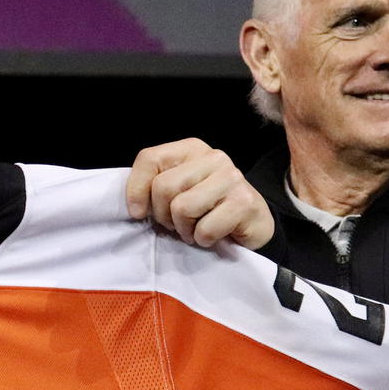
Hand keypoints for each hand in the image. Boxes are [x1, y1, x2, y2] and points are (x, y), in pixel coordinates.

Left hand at [124, 138, 273, 248]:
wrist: (253, 224)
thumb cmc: (208, 209)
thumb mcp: (179, 191)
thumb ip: (156, 187)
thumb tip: (135, 207)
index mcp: (192, 149)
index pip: (150, 158)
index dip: (136, 189)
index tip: (138, 213)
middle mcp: (213, 157)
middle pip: (163, 187)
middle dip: (163, 215)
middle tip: (177, 224)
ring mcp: (231, 178)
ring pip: (182, 208)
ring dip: (184, 230)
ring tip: (195, 229)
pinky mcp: (244, 202)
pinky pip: (205, 229)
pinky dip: (203, 240)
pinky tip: (214, 235)